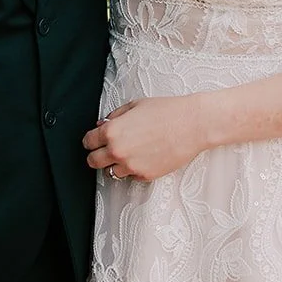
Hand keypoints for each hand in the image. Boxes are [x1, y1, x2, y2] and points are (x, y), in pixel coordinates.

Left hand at [82, 96, 207, 182]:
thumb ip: (114, 116)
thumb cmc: (166, 111)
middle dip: (97, 154)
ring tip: (128, 153)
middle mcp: (118, 151)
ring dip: (115, 164)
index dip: (91, 139)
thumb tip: (102, 125)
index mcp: (112, 131)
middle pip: (93, 161)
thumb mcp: (135, 105)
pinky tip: (144, 157)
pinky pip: (131, 176)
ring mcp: (131, 166)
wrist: (193, 125)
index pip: (88, 142)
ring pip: (110, 172)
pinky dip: (133, 169)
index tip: (95, 139)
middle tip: (105, 150)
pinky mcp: (145, 175)